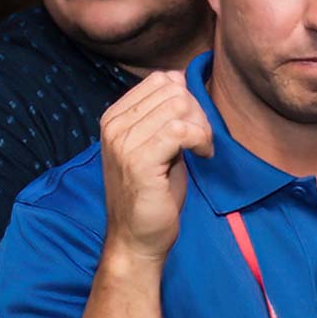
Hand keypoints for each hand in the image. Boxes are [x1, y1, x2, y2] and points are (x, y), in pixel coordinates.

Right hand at [100, 71, 212, 262]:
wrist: (136, 239)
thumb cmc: (151, 194)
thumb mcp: (155, 144)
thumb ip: (162, 113)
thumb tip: (178, 78)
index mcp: (114, 117)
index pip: (160, 79)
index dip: (187, 99)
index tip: (193, 128)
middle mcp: (114, 126)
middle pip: (173, 89)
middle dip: (198, 112)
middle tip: (201, 141)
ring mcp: (123, 143)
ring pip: (179, 105)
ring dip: (201, 127)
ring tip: (201, 149)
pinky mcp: (139, 161)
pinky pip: (181, 130)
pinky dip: (201, 140)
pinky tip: (202, 157)